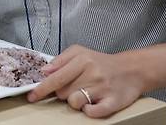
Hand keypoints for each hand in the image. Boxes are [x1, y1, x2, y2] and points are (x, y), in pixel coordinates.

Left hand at [27, 45, 144, 117]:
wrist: (132, 69)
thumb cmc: (101, 62)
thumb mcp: (80, 52)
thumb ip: (60, 60)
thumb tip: (44, 71)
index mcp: (82, 60)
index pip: (56, 77)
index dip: (42, 88)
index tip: (32, 96)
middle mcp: (92, 73)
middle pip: (63, 92)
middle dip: (63, 92)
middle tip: (75, 86)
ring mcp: (103, 89)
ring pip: (74, 103)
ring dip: (75, 101)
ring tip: (84, 93)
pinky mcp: (113, 102)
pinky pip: (92, 112)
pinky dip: (88, 111)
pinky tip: (91, 104)